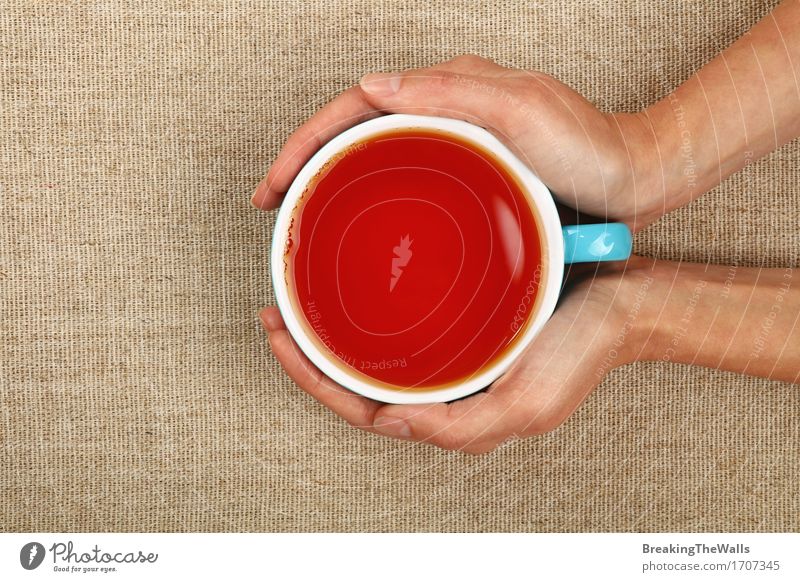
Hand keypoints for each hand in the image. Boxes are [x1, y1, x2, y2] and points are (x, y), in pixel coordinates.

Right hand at [251, 55, 660, 229]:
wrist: (633, 177)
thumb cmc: (589, 146)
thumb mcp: (522, 110)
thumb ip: (450, 92)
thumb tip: (373, 85)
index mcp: (450, 89)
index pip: (357, 105)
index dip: (307, 142)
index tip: (275, 184)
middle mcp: (447, 109)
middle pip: (357, 128)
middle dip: (305, 160)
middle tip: (274, 203)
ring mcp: (456, 140)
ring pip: (375, 153)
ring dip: (331, 178)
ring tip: (301, 215)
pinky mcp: (469, 170)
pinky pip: (403, 176)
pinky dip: (370, 194)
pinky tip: (360, 224)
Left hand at [259, 258, 655, 453]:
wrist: (621, 305)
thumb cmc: (579, 353)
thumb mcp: (522, 405)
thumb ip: (456, 427)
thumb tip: (390, 423)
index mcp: (452, 418)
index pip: (363, 410)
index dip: (313, 381)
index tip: (280, 339)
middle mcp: (445, 394)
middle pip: (359, 387)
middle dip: (309, 357)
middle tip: (274, 315)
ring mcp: (453, 364)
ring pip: (376, 361)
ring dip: (333, 339)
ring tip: (300, 306)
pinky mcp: (465, 333)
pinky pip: (405, 334)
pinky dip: (370, 321)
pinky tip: (357, 298)